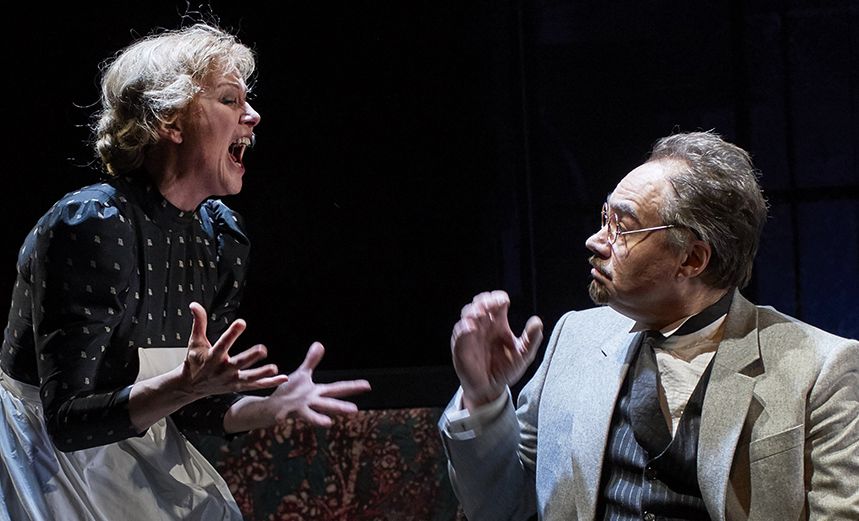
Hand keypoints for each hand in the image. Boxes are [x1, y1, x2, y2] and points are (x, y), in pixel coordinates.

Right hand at [182, 302, 288, 397]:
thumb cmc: (195, 361)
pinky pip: (256, 385)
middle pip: (238, 363)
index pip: (222, 344)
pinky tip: (283, 378)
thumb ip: (199, 323)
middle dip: (250, 358)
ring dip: (262, 373)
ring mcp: (231, 380)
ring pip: (248, 378)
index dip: (232, 334)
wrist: (190, 386)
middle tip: (262, 350)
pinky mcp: (238, 386)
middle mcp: (222, 370)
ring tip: (274, 368)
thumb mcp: (195, 342)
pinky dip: (269, 383)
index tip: (242, 322)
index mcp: (212, 357)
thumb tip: (194, 305)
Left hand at [267, 342, 371, 427]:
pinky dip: (282, 418)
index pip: (338, 388)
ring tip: (328, 424)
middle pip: (329, 404)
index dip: (353, 387)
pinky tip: (281, 420)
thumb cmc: (291, 391)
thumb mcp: (302, 374)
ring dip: (318, 419)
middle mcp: (311, 402)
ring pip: (311, 414)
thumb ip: (311, 361)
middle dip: (341, 407)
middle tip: (354, 410)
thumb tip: (320, 344)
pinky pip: (284, 415)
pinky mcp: (285, 412)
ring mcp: (299, 409)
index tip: (367, 385)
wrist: (274, 406)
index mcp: (317, 392)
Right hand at [451, 290, 542, 409]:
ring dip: (473, 311)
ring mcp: (471, 334)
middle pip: (480, 303)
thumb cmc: (506, 369)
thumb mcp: (523, 355)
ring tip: (481, 313)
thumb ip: (531, 339)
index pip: (496, 303)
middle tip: (491, 304)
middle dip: (484, 300)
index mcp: (499, 323)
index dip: (498, 298)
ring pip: (467, 313)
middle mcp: (484, 325)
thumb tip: (537, 321)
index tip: (504, 301)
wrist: (491, 389)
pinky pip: (459, 333)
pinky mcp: (461, 345)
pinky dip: (464, 328)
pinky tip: (472, 328)